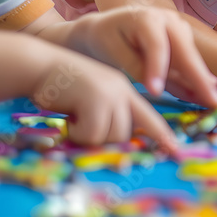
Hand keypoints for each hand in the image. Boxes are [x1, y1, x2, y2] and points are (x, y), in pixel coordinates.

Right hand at [29, 50, 177, 151]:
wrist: (40, 66)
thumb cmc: (62, 87)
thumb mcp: (92, 98)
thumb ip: (107, 115)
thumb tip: (117, 143)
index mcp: (124, 92)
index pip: (148, 117)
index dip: (161, 135)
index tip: (175, 150)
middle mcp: (122, 92)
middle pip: (125, 135)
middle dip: (103, 138)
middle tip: (83, 126)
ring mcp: (110, 94)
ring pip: (109, 136)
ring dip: (88, 136)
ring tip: (75, 119)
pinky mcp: (96, 99)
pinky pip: (92, 134)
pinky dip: (77, 133)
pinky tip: (69, 119)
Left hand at [73, 7, 216, 107]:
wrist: (106, 28)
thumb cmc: (107, 40)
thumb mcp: (115, 53)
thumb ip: (138, 69)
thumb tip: (160, 89)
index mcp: (147, 17)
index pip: (157, 45)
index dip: (158, 69)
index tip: (156, 93)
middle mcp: (169, 19)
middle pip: (184, 50)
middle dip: (198, 77)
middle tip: (212, 100)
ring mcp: (179, 27)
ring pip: (190, 57)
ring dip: (200, 80)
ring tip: (212, 100)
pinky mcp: (183, 39)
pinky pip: (189, 61)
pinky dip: (195, 78)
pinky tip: (204, 93)